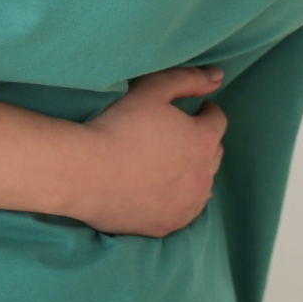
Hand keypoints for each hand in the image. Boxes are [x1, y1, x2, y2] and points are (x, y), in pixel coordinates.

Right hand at [67, 66, 226, 236]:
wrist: (84, 173)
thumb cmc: (118, 125)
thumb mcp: (153, 89)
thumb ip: (189, 79)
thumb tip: (218, 76)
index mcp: (203, 140)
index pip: (217, 120)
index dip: (207, 112)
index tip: (197, 110)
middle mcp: (203, 175)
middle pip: (213, 153)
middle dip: (202, 141)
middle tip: (181, 136)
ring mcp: (187, 204)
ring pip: (202, 185)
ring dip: (194, 172)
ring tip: (173, 164)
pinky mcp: (168, 225)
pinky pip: (185, 211)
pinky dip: (181, 199)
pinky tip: (166, 192)